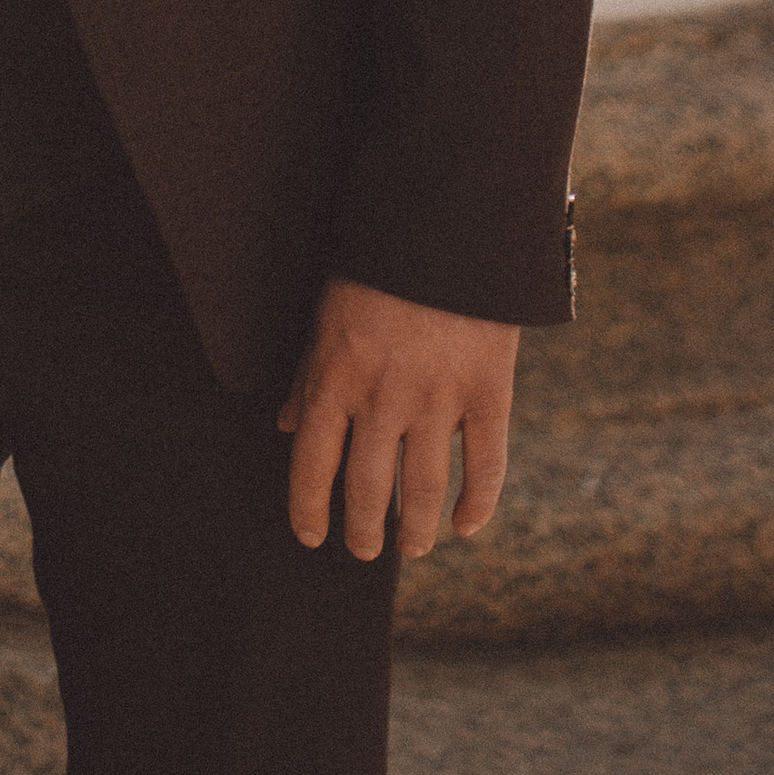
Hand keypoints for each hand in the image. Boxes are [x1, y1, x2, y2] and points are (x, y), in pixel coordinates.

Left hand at [278, 279, 519, 560]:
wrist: (447, 225)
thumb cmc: (376, 269)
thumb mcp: (327, 315)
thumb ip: (308, 376)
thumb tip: (285, 427)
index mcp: (335, 377)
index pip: (312, 465)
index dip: (309, 510)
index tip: (313, 537)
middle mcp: (383, 397)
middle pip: (369, 490)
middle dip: (364, 531)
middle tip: (366, 550)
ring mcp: (438, 399)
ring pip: (424, 491)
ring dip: (417, 530)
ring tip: (413, 546)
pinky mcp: (488, 392)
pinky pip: (484, 466)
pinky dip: (477, 505)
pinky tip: (465, 526)